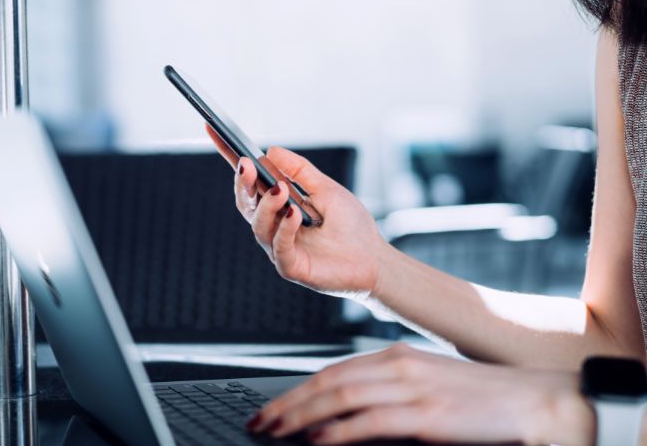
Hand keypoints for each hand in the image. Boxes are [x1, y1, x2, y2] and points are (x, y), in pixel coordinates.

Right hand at [206, 124, 387, 295]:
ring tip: (281, 189)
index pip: (250, 180)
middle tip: (247, 165)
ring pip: (259, 224)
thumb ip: (300, 171)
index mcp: (279, 204)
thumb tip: (270, 150)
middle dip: (243, 183)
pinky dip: (284, 228)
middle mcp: (273, 224)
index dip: (230, 157)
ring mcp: (279, 246)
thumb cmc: (350, 226)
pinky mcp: (290, 267)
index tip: (214, 130)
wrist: (374, 261)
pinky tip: (294, 214)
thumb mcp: (327, 189)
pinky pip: (279, 247)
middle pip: (246, 202)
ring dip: (267, 204)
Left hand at [245, 344, 594, 444]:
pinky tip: (316, 441)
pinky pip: (370, 422)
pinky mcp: (427, 415)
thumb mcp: (424, 386)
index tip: (270, 408)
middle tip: (258, 422)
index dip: (295, 391)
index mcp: (394, 356)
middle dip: (286, 404)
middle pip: (326, 383)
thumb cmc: (478, 399)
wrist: (534, 401)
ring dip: (300, 417)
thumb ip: (385, 393)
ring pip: (339, 398)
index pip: (330, 372)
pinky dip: (338, 432)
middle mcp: (397, 366)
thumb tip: (342, 417)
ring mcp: (412, 389)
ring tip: (275, 432)